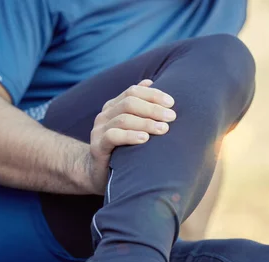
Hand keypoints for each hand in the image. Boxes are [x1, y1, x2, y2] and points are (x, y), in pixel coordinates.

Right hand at [84, 79, 175, 194]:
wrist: (97, 173)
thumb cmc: (121, 148)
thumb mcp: (130, 125)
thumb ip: (139, 106)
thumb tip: (150, 81)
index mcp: (113, 106)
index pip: (133, 91)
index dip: (153, 94)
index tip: (171, 103)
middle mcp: (105, 115)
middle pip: (129, 103)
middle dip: (153, 108)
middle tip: (171, 117)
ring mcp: (99, 130)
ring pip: (123, 119)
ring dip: (146, 122)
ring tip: (163, 129)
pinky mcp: (97, 147)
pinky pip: (113, 136)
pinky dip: (130, 136)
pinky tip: (145, 139)